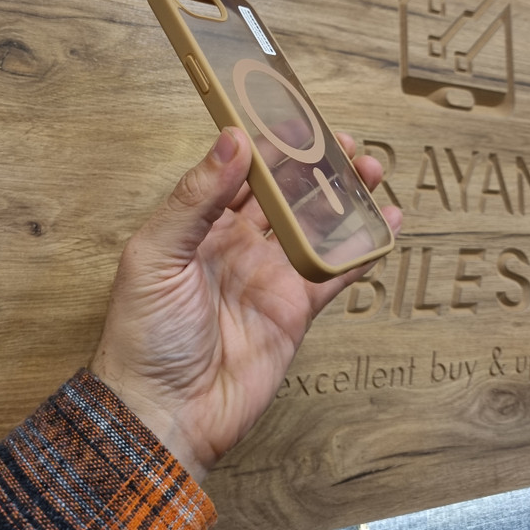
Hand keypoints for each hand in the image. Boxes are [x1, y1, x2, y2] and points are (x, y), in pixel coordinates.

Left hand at [90, 127, 401, 481]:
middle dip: (316, 164)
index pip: (240, 170)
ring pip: (316, 225)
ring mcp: (270, 276)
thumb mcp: (157, 255)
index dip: (270, 143)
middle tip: (346, 141)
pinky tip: (385, 223)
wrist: (164, 413)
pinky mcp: (297, 309)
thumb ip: (196, 198)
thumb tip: (230, 139)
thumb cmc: (144, 334)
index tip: (297, 116)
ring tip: (371, 169)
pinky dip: (362, 248)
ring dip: (344, 197)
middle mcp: (238, 244)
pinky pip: (336, 271)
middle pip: (286, 193)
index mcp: (200, 223)